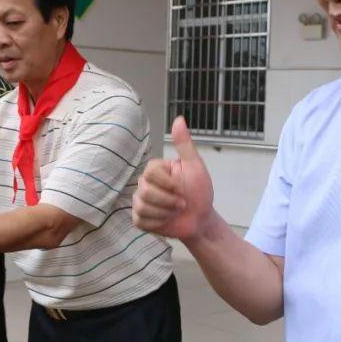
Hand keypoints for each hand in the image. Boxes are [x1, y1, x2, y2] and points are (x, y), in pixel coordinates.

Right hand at [132, 116, 214, 240]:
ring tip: (175, 212)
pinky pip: (140, 220)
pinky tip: (167, 221)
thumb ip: (184, 144)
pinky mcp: (139, 219)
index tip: (182, 188)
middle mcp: (144, 184)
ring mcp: (140, 201)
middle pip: (145, 191)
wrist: (201, 218)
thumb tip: (179, 119)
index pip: (151, 173)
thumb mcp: (195, 166)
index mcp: (155, 170)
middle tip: (182, 204)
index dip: (168, 184)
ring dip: (165, 213)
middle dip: (168, 201)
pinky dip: (157, 223)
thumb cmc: (199, 191)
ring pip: (143, 207)